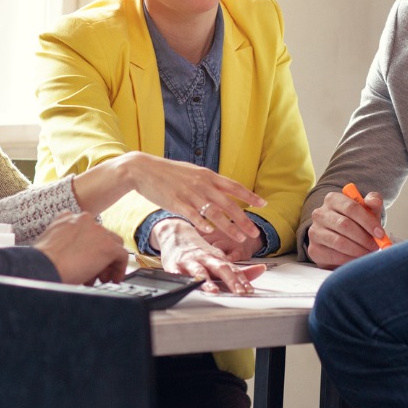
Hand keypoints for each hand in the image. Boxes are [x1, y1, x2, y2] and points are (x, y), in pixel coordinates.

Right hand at [34, 211, 128, 284]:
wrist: (43, 268)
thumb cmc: (42, 262)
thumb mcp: (51, 243)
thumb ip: (65, 242)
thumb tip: (75, 255)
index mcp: (68, 217)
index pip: (87, 230)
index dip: (88, 246)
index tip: (86, 259)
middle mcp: (85, 219)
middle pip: (101, 237)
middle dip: (98, 256)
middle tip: (95, 272)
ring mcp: (98, 231)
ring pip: (113, 245)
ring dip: (108, 262)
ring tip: (101, 278)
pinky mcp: (108, 246)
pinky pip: (122, 256)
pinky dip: (120, 269)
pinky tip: (113, 280)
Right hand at [123, 153, 265, 244]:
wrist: (144, 169)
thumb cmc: (168, 172)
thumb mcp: (192, 171)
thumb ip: (208, 181)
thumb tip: (223, 188)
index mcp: (208, 175)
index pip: (235, 186)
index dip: (250, 196)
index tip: (263, 204)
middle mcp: (202, 184)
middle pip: (229, 204)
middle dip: (244, 220)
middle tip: (254, 233)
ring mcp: (190, 193)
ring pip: (215, 213)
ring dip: (230, 227)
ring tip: (240, 238)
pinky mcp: (177, 202)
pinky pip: (194, 215)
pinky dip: (204, 224)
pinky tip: (211, 233)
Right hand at [152, 218, 265, 293]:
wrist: (175, 232)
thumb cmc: (200, 250)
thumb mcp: (220, 258)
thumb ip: (240, 269)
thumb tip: (261, 270)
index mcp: (218, 258)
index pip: (233, 270)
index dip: (242, 280)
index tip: (249, 290)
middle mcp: (205, 258)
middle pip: (220, 268)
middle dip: (231, 280)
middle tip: (239, 292)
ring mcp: (189, 261)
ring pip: (198, 271)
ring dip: (206, 281)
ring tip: (213, 290)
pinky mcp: (173, 264)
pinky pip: (175, 272)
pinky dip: (179, 277)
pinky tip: (184, 283)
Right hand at [306, 190, 386, 268]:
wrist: (343, 240)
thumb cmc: (358, 222)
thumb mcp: (367, 210)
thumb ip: (373, 202)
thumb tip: (373, 201)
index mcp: (332, 199)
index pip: (351, 207)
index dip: (367, 221)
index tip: (380, 234)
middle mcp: (319, 214)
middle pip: (344, 225)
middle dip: (364, 238)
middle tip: (376, 246)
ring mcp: (314, 232)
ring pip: (339, 241)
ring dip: (358, 250)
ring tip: (368, 253)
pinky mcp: (314, 249)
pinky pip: (333, 256)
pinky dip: (349, 259)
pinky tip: (358, 260)